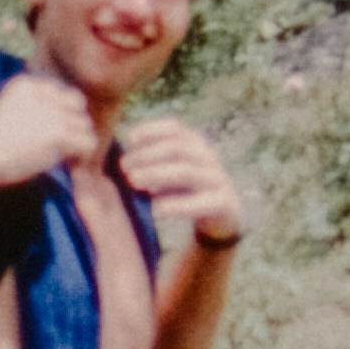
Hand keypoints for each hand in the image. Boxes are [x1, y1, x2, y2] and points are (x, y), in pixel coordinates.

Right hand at [0, 75, 106, 185]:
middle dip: (73, 122)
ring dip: (77, 142)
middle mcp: (42, 94)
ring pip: (85, 124)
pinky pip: (88, 142)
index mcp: (27, 85)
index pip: (60, 92)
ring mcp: (52, 112)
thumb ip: (32, 109)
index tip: (49, 132)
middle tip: (62, 143)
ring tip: (63, 156)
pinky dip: (82, 155)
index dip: (61, 112)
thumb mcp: (8, 112)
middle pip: (77, 103)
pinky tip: (69, 163)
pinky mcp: (59, 133)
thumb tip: (68, 120)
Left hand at [109, 114, 247, 244]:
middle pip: (177, 148)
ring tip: (134, 182)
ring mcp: (218, 179)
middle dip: (148, 155)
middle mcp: (208, 157)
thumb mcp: (171, 173)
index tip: (129, 139)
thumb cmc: (187, 192)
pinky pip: (200, 203)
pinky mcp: (225, 203)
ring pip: (186, 172)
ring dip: (157, 174)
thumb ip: (153, 165)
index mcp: (195, 144)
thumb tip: (124, 163)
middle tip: (124, 168)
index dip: (151, 130)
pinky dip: (176, 206)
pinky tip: (156, 211)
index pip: (174, 128)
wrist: (222, 220)